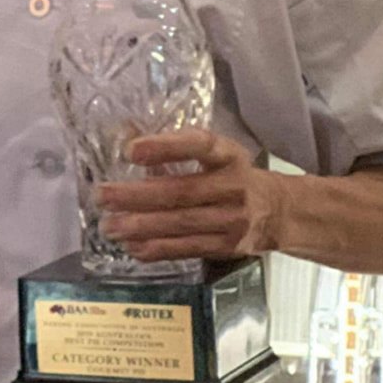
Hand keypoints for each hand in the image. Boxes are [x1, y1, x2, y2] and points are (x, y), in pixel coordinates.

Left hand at [96, 129, 286, 264]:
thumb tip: (123, 133)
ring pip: (182, 224)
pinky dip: (158, 249)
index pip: (199, 146)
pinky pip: (188, 248)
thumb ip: (174, 147)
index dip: (165, 147)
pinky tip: (132, 247)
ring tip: (108, 226)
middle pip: (181, 192)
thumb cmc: (234, 175)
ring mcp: (233, 219)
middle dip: (136, 196)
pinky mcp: (228, 246)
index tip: (130, 150)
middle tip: (101, 196)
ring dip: (141, 227)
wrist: (280, 212)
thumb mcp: (216, 154)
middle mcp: (233, 186)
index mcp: (228, 156)